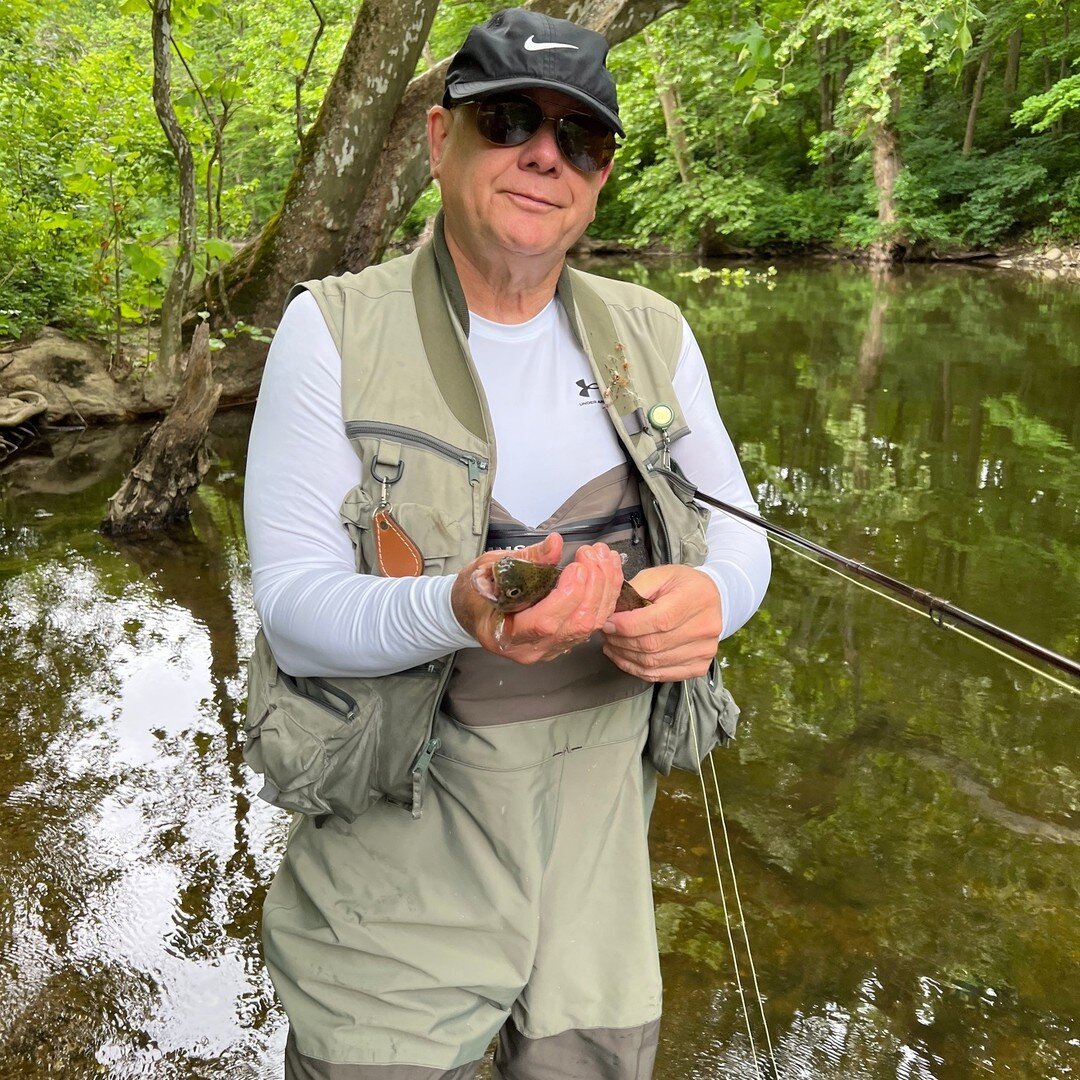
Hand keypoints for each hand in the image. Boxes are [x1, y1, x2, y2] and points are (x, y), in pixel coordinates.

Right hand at [451, 534, 626, 664]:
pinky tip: (607, 570)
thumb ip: (525, 559)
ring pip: (590, 626)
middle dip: (593, 587)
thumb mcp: (489, 568)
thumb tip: (555, 543)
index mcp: (503, 636)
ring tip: (604, 557)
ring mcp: (548, 650)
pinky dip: (605, 596)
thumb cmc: (475, 591)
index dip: (566, 595)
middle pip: (575, 625)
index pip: (544, 622)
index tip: (577, 566)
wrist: (470, 612)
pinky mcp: (562, 643)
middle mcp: (529, 650)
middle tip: (592, 553)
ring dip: (605, 589)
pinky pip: (592, 624)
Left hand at [601, 565, 722, 681]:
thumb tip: (612, 611)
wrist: (709, 598)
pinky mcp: (700, 666)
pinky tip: (625, 658)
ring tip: (612, 645)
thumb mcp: (660, 575)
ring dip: (625, 657)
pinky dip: (637, 669)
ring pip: (654, 663)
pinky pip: (661, 675)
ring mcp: (704, 651)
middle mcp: (705, 628)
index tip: (607, 623)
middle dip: (622, 641)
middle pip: (653, 644)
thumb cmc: (681, 585)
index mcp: (696, 599)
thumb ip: (637, 589)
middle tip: (607, 634)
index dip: (627, 625)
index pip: (658, 620)